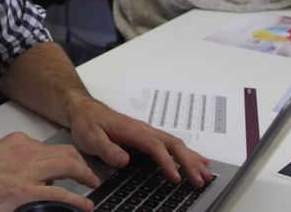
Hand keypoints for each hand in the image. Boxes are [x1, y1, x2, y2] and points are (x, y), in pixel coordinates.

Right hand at [0, 132, 99, 211]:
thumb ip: (13, 162)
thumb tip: (29, 175)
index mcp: (16, 142)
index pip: (50, 148)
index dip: (65, 159)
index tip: (73, 167)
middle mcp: (25, 152)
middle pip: (65, 154)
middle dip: (81, 164)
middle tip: (90, 175)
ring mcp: (26, 171)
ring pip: (68, 167)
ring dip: (85, 176)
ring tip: (93, 185)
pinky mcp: (25, 192)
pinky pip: (60, 194)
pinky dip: (77, 199)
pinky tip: (85, 205)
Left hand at [65, 93, 212, 188]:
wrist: (84, 110)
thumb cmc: (88, 123)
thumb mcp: (91, 137)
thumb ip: (107, 149)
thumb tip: (124, 160)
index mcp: (133, 130)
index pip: (155, 146)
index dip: (168, 162)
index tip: (176, 178)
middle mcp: (144, 130)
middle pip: (173, 144)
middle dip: (189, 162)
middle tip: (199, 180)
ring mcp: (148, 132)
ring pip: (176, 144)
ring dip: (192, 159)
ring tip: (206, 174)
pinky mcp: (147, 136)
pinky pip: (171, 144)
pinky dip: (187, 153)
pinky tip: (198, 160)